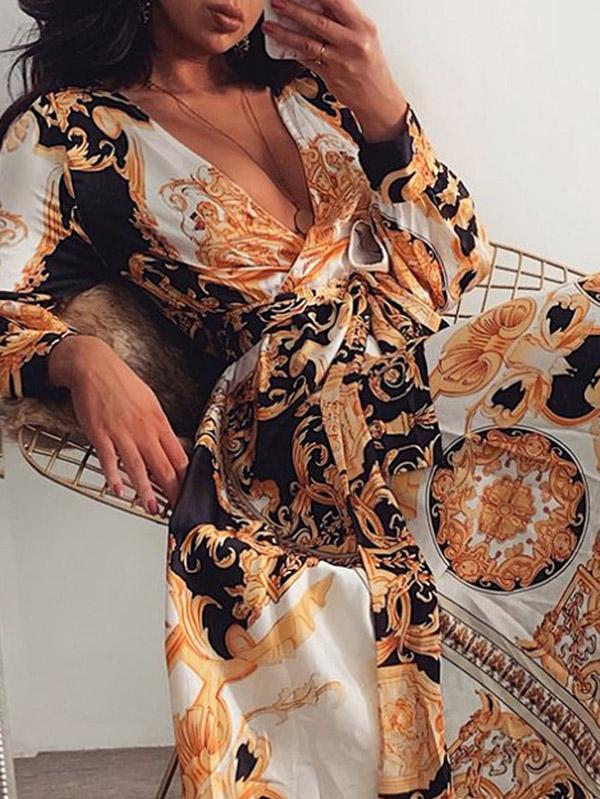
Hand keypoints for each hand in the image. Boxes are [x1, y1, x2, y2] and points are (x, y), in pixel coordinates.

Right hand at [48, 335, 188, 512]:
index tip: (189, 492)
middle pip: (162, 466)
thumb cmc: (121, 383)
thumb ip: (158, 426)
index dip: (185, 477)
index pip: (178, 456)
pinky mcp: (100, 434)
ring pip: (137, 467)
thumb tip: (169, 445)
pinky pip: (108, 459)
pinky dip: (113, 476)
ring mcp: (121, 433)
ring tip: (151, 508)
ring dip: (145, 491)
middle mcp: (143, 430)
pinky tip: (117, 490)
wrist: (94, 366)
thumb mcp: (150, 402)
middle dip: (171, 490)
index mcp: (158, 422)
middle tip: (177, 508)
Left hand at [263, 0, 408, 140]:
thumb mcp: (365, 36)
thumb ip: (344, 21)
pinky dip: (294, 52)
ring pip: (308, 43)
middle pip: (318, 21)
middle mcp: (353, 42)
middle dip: (293, 9)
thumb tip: (319, 5)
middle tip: (277, 2)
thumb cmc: (370, 65)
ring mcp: (341, 61)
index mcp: (364, 26)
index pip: (337, 1)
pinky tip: (282, 46)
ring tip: (270, 26)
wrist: (377, 98)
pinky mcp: (331, 77)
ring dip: (285, 33)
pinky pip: (308, 61)